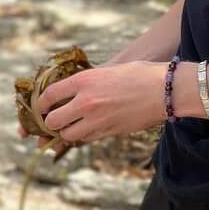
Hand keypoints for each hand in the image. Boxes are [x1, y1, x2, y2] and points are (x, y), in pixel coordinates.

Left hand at [34, 61, 167, 144]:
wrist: (166, 91)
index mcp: (84, 80)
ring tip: (72, 125)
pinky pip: (87, 139)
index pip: (49, 95)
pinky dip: (84, 136)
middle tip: (55, 120)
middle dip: (50, 123)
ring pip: (68, 135)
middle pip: (53, 121)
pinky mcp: (109, 132)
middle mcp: (86, 101)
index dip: (42, 103)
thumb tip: (72, 90)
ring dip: (67, 132)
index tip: (42, 107)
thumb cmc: (140, 75)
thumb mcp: (109, 70)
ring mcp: (97, 119)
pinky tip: (89, 128)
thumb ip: (88, 82)